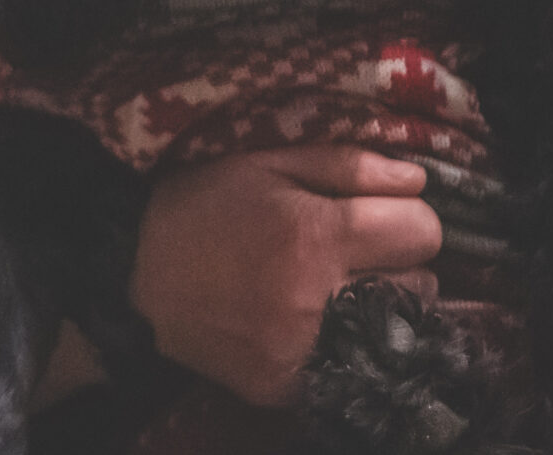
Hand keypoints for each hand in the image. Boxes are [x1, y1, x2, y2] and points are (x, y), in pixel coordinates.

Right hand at [130, 145, 440, 406]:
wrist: (130, 269)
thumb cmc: (201, 205)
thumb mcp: (265, 164)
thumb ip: (346, 166)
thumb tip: (419, 181)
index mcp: (314, 235)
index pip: (423, 233)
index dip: (407, 219)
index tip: (381, 219)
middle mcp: (317, 299)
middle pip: (420, 284)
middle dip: (396, 262)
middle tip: (352, 254)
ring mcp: (303, 350)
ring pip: (398, 329)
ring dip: (379, 304)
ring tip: (335, 288)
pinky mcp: (287, 387)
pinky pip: (354, 366)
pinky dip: (344, 344)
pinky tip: (312, 323)